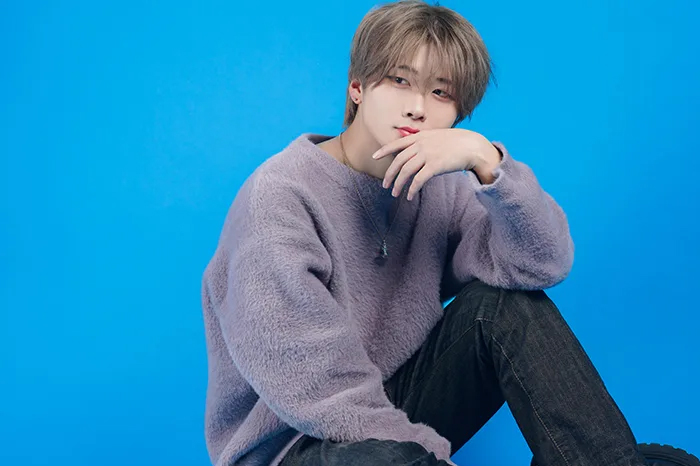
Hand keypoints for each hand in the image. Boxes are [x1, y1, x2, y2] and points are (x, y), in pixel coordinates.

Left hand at [372, 128, 501, 199]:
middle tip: (385, 185)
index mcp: (420, 137)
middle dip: (390, 174)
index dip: (384, 150)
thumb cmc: (457, 143)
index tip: (375, 156)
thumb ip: (424, 142)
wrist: (473, 146)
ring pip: (405, 172)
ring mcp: (427, 155)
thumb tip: (414, 148)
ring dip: (398, 184)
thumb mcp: (437, 137)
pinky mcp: (435, 166)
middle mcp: (421, 144)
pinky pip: (418, 180)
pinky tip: (409, 196)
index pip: (397, 143)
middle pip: (398, 161)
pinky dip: (412, 189)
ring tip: (395, 194)